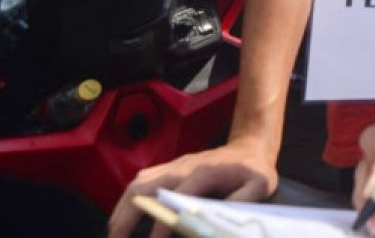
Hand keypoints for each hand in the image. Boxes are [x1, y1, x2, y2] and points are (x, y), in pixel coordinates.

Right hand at [107, 141, 277, 237]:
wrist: (250, 145)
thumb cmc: (255, 169)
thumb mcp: (260, 185)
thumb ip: (241, 202)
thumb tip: (218, 224)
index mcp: (203, 172)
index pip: (174, 197)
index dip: (162, 222)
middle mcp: (182, 166)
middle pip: (144, 187)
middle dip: (127, 216)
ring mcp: (174, 165)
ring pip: (137, 184)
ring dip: (122, 208)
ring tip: (115, 234)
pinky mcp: (170, 168)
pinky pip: (141, 182)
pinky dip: (128, 201)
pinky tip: (124, 218)